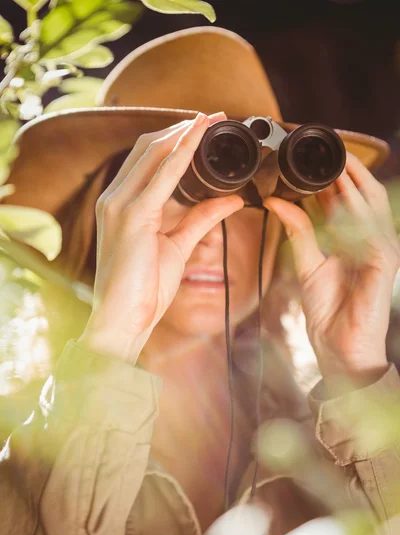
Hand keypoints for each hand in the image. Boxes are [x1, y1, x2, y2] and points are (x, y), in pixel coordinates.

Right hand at [79, 112, 243, 363]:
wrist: (123, 319)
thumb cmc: (144, 288)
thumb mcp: (177, 247)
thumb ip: (201, 219)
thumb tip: (232, 201)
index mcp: (121, 205)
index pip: (147, 160)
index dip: (175, 139)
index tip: (203, 128)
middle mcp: (115, 198)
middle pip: (148, 147)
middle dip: (181, 128)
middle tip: (214, 117)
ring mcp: (120, 204)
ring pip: (153, 152)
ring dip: (184, 132)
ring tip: (212, 119)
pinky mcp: (132, 216)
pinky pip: (162, 174)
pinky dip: (183, 151)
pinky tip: (200, 136)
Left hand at [264, 153, 399, 380]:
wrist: (340, 346)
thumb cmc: (329, 310)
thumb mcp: (308, 264)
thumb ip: (298, 231)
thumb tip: (277, 200)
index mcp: (354, 238)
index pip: (346, 198)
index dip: (331, 175)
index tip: (311, 155)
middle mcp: (371, 238)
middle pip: (364, 193)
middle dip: (346, 169)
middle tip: (326, 147)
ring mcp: (381, 248)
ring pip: (373, 204)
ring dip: (356, 181)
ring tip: (337, 159)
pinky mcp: (385, 262)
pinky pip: (372, 228)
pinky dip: (358, 210)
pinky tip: (342, 194)